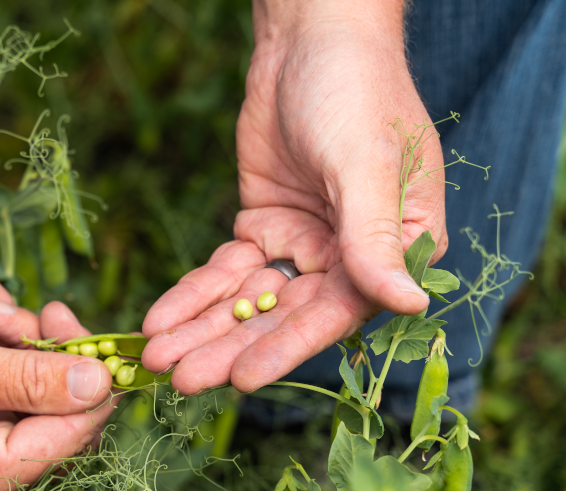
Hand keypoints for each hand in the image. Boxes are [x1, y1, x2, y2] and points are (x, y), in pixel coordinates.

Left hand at [142, 1, 444, 393]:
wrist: (310, 36)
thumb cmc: (355, 90)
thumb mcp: (365, 162)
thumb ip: (377, 238)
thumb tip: (410, 305)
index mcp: (397, 249)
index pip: (337, 311)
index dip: (287, 345)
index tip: (242, 379)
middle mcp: (350, 257)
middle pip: (282, 314)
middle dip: (229, 347)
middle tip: (179, 379)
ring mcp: (302, 244)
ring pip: (248, 300)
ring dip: (202, 329)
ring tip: (155, 358)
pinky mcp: (262, 227)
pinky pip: (225, 271)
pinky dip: (192, 294)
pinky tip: (159, 318)